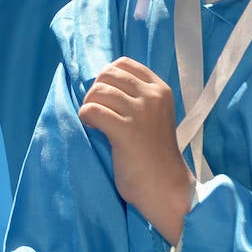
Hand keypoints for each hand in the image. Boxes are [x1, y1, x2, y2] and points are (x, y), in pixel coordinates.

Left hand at [79, 57, 193, 244]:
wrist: (165, 187)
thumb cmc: (153, 153)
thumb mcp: (152, 114)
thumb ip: (136, 96)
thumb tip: (102, 81)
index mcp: (160, 89)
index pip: (123, 63)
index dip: (107, 77)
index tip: (107, 97)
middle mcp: (153, 96)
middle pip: (107, 74)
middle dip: (95, 91)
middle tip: (98, 111)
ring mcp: (141, 112)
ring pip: (98, 91)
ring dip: (88, 105)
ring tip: (95, 121)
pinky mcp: (127, 131)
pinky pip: (93, 110)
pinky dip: (85, 117)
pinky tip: (92, 127)